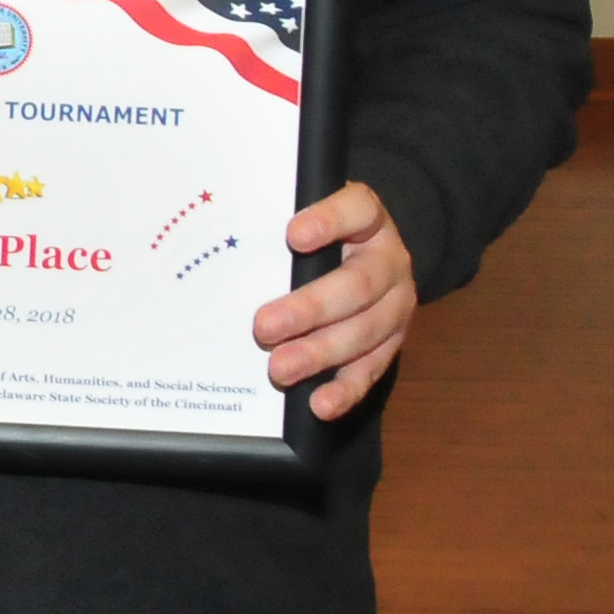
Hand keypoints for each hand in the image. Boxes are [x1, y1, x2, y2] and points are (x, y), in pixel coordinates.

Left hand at [256, 181, 417, 420]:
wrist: (370, 254)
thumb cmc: (324, 235)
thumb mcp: (308, 216)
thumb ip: (278, 224)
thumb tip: (218, 239)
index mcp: (369, 219)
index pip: (358, 209)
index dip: (329, 221)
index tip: (293, 234)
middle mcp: (389, 261)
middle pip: (358, 284)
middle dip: (310, 309)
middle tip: (264, 327)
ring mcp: (395, 305)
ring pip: (365, 331)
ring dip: (320, 354)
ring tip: (280, 369)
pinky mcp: (392, 342)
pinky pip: (372, 369)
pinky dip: (345, 389)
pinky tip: (319, 403)